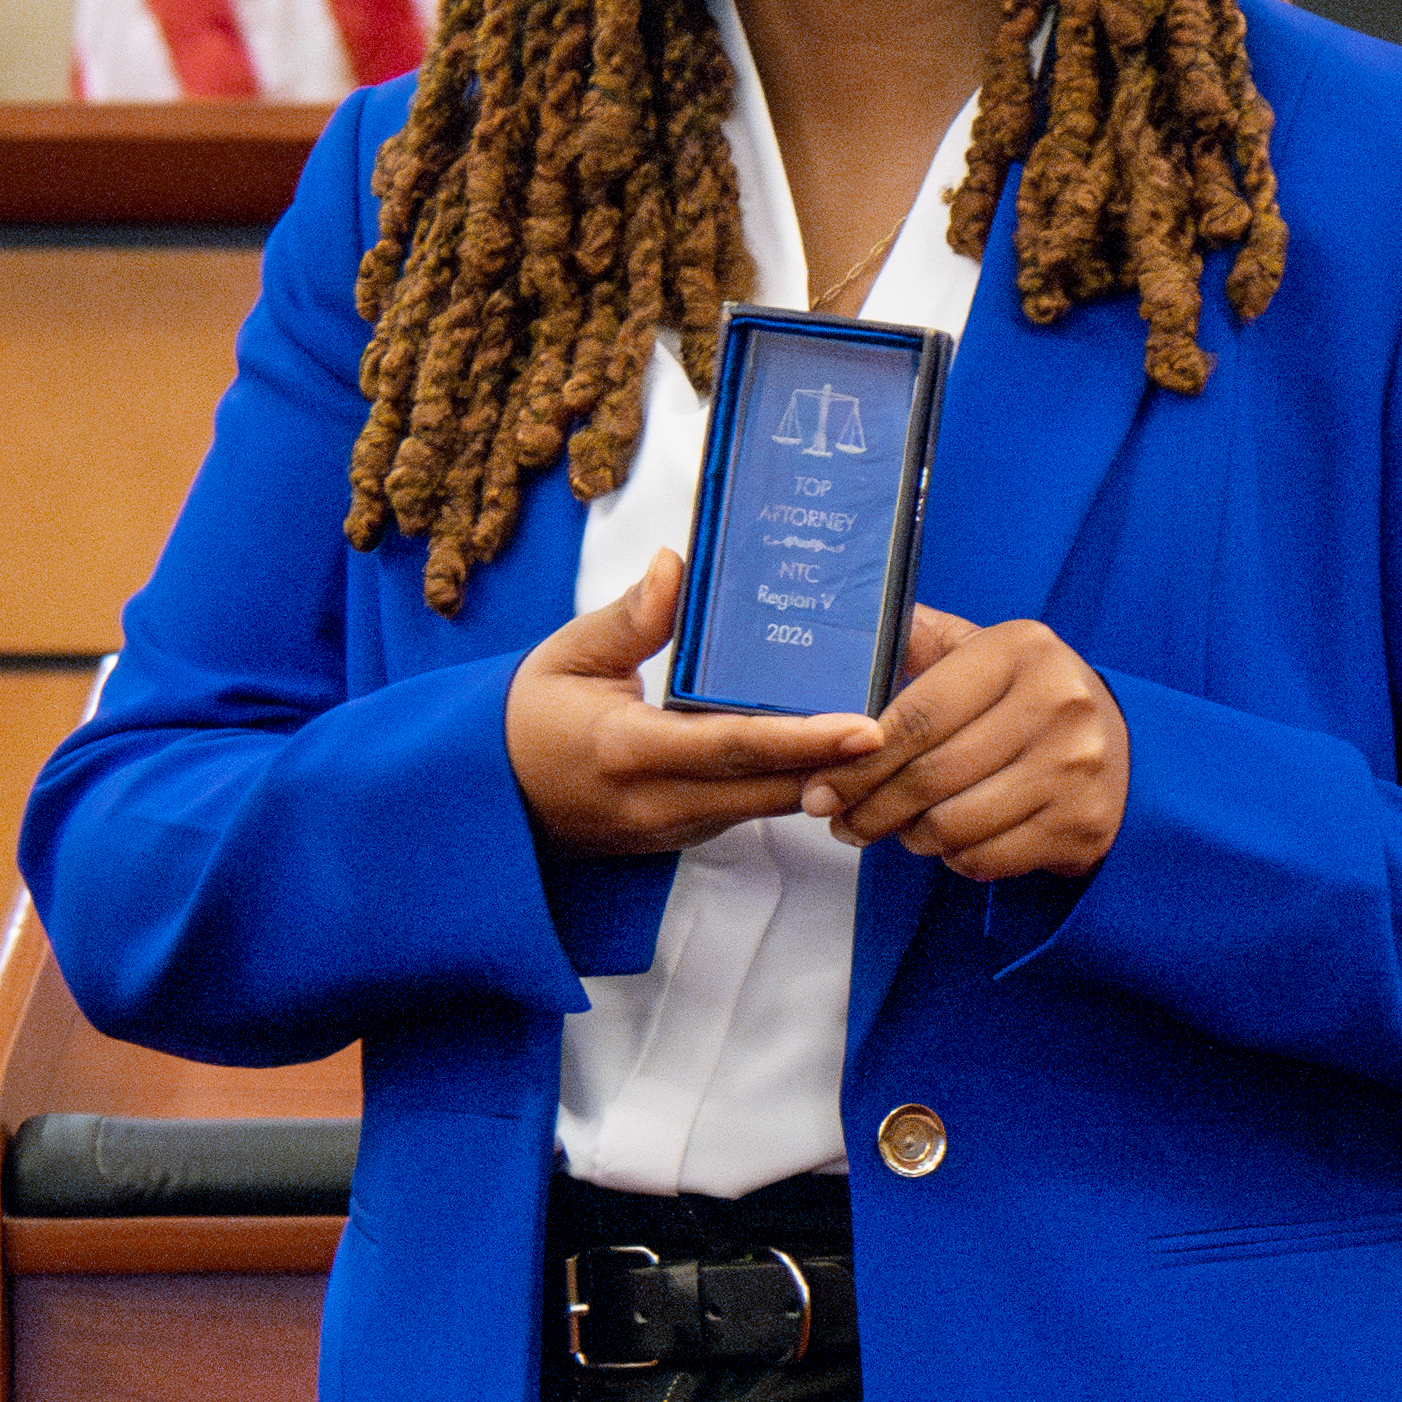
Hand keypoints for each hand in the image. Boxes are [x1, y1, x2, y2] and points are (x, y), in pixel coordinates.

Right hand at [505, 551, 882, 858]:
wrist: (491, 801)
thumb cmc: (527, 718)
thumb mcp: (565, 656)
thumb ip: (629, 618)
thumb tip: (677, 565)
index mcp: (626, 750)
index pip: (732, 747)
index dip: (805, 739)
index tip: (868, 726)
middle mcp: (659, 803)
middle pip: (771, 788)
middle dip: (843, 763)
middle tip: (910, 721)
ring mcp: (675, 829)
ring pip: (769, 804)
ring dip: (825, 773)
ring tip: (888, 724)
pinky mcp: (686, 835)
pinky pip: (752, 808)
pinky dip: (791, 778)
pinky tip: (832, 743)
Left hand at [801, 608, 1125, 882]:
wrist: (1123, 747)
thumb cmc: (1028, 697)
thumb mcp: (983, 653)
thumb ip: (919, 641)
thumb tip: (842, 633)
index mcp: (1021, 650)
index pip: (919, 714)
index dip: (860, 758)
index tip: (820, 784)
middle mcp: (1057, 704)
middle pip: (930, 775)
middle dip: (870, 806)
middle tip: (839, 819)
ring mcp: (1074, 769)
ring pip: (952, 825)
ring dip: (906, 835)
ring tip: (890, 828)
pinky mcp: (1080, 825)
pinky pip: (983, 858)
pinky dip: (950, 856)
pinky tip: (944, 840)